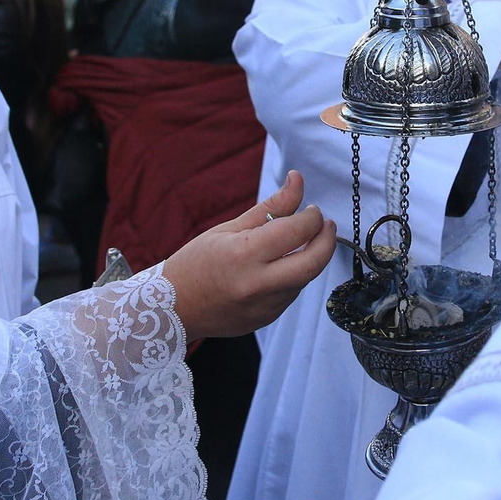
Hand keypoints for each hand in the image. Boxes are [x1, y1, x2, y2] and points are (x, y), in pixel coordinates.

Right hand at [163, 171, 336, 338]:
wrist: (173, 308)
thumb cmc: (196, 262)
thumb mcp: (230, 228)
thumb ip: (271, 207)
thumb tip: (297, 180)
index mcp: (244, 255)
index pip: (296, 231)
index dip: (311, 217)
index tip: (311, 210)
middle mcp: (257, 284)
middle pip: (313, 263)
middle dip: (327, 241)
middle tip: (326, 226)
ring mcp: (264, 307)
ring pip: (303, 279)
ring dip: (307, 259)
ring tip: (293, 245)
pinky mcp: (267, 319)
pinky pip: (290, 294)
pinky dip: (292, 277)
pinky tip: (276, 268)